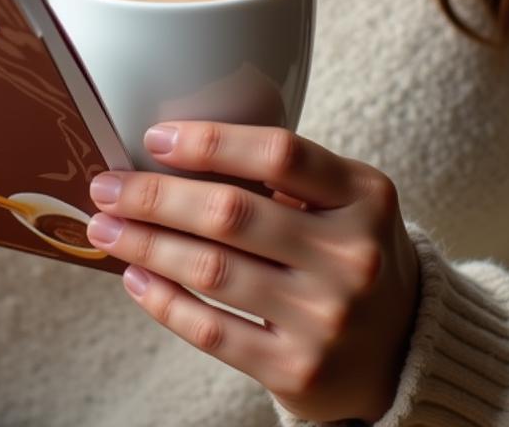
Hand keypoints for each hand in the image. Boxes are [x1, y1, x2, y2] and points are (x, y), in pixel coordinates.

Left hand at [86, 122, 419, 423]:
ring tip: (105, 228)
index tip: (153, 139)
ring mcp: (327, 317)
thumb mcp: (345, 200)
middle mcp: (352, 255)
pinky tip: (135, 278)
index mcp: (364, 196)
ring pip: (211, 269)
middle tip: (106, 187)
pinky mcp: (298, 369)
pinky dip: (164, 301)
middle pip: (231, 212)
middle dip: (154, 196)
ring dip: (145, 244)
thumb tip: (170, 153)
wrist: (404, 348)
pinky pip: (212, 330)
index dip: (209, 142)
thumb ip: (283, 174)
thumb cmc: (350, 251)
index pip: (279, 153)